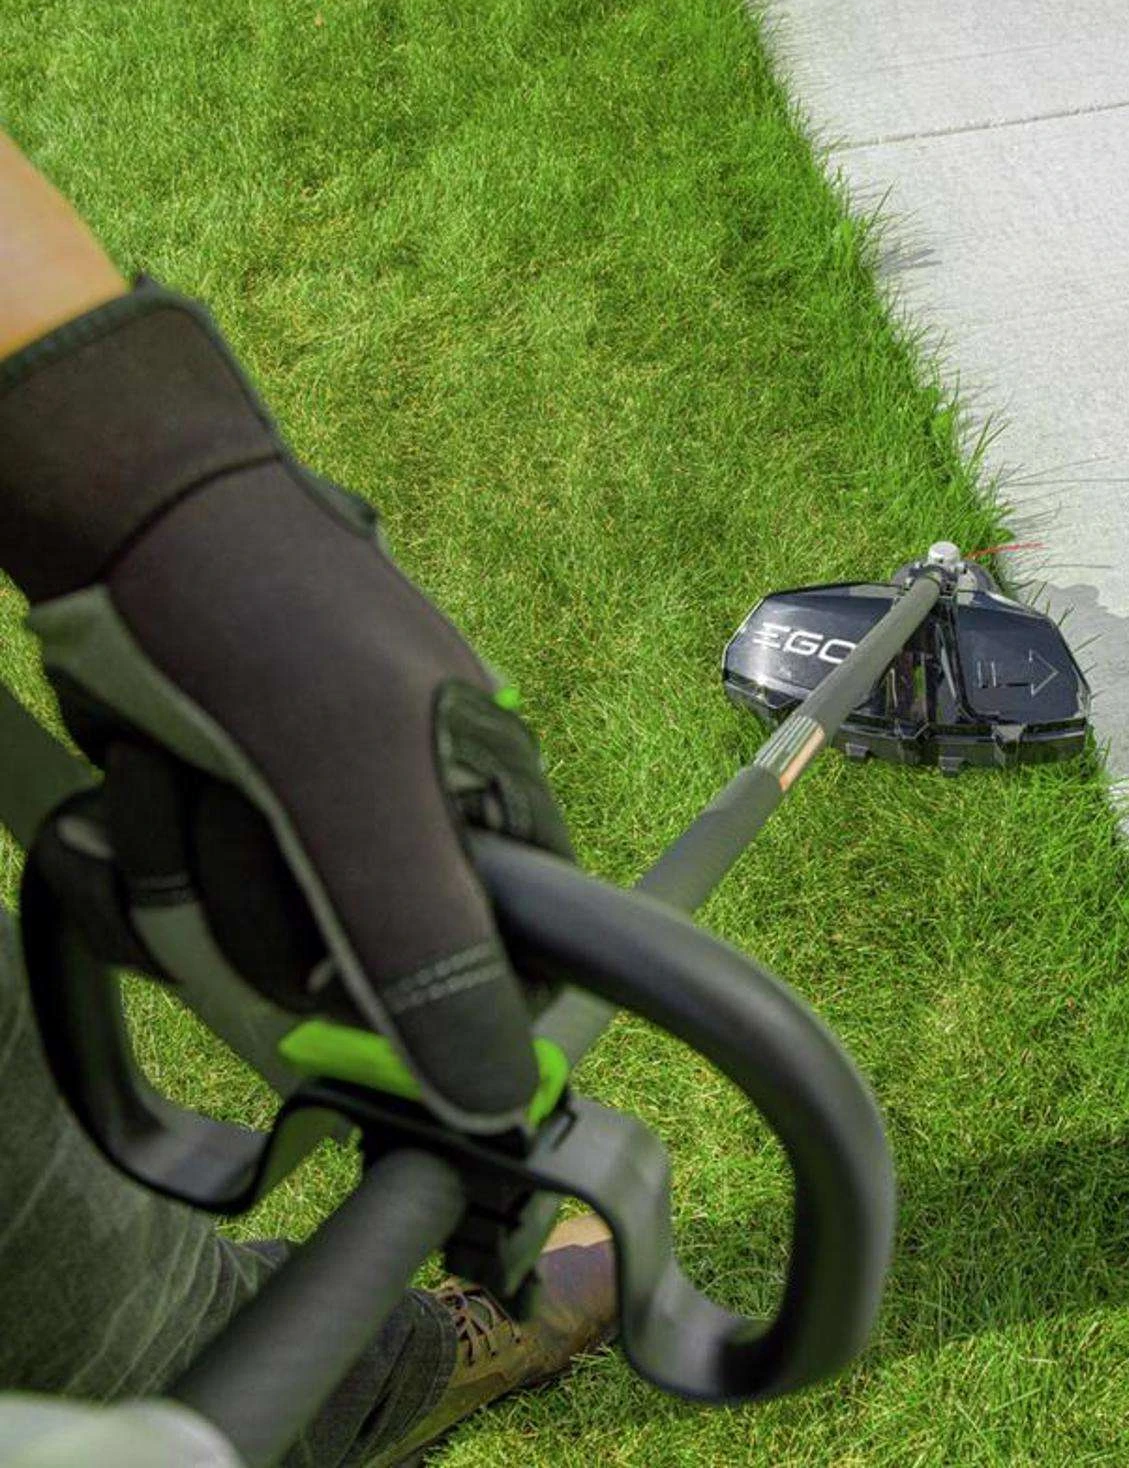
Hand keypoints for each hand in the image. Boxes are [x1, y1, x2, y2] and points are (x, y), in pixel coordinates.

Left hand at [0, 278, 570, 1132]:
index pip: (509, 977)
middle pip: (346, 993)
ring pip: (241, 963)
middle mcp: (410, 844)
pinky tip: (123, 794)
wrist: (126, 523)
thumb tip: (502, 1101)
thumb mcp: (357, 785)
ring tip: (177, 765)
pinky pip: (173, 932)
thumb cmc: (266, 622)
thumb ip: (430, 942)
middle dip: (255, 913)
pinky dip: (123, 877)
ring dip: (175, 874)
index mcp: (489, 823)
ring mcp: (309, 846)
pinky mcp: (224, 841)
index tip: (341, 974)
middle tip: (241, 806)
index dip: (429, 1008)